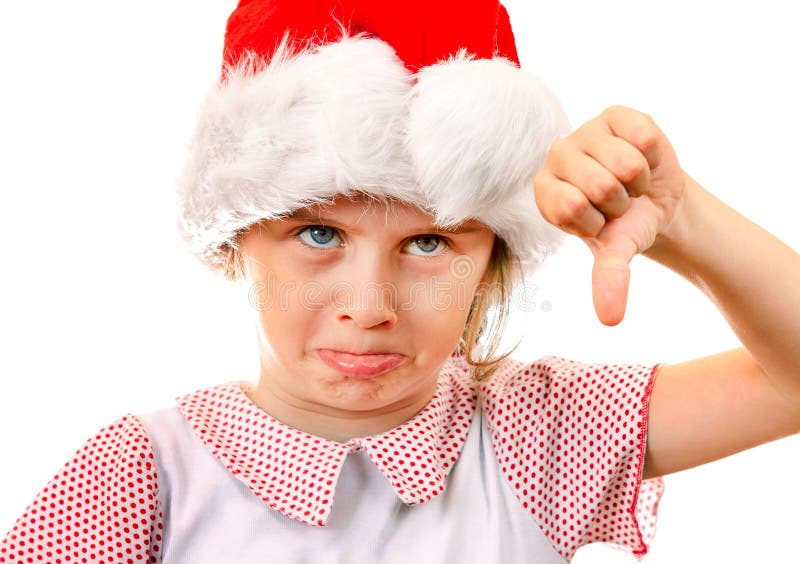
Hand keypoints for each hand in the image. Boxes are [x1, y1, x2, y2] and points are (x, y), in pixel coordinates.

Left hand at [533, 105, 687, 325]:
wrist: (656, 202)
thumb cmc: (624, 227)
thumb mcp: (616, 253)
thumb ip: (609, 279)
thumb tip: (610, 320)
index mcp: (544, 190)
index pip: (569, 206)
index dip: (597, 221)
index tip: (600, 223)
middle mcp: (557, 156)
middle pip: (600, 185)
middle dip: (621, 203)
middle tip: (619, 202)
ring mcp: (585, 131)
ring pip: (625, 164)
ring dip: (638, 183)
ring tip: (631, 184)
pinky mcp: (615, 115)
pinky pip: (643, 138)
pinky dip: (653, 158)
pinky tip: (644, 160)